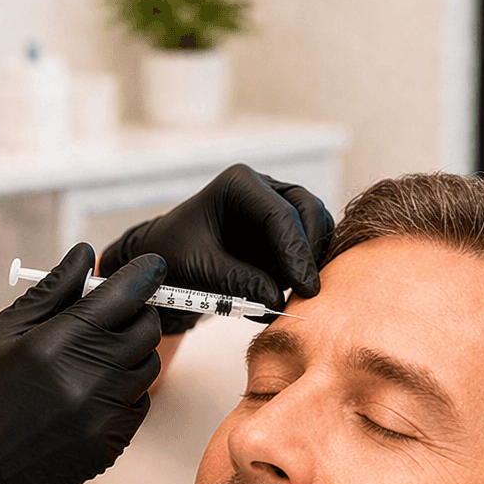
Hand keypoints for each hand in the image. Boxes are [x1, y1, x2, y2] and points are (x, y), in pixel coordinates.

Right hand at [0, 244, 165, 483]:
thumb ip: (49, 293)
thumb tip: (85, 256)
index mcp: (54, 343)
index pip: (123, 295)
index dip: (144, 274)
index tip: (151, 266)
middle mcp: (86, 379)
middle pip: (146, 329)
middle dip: (138, 313)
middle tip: (116, 314)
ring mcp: (101, 416)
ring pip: (146, 368)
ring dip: (130, 355)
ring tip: (92, 359)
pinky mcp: (109, 445)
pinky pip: (137, 406)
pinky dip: (122, 393)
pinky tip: (86, 396)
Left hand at [98, 164, 333, 332]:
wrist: (167, 260)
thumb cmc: (174, 256)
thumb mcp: (199, 269)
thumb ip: (237, 281)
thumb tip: (276, 299)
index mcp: (239, 184)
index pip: (280, 213)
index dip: (296, 252)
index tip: (304, 288)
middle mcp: (263, 189)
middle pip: (308, 211)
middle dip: (308, 253)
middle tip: (304, 292)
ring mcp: (277, 206)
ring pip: (316, 227)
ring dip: (307, 261)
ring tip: (280, 292)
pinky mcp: (283, 231)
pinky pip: (310, 246)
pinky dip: (303, 269)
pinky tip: (279, 292)